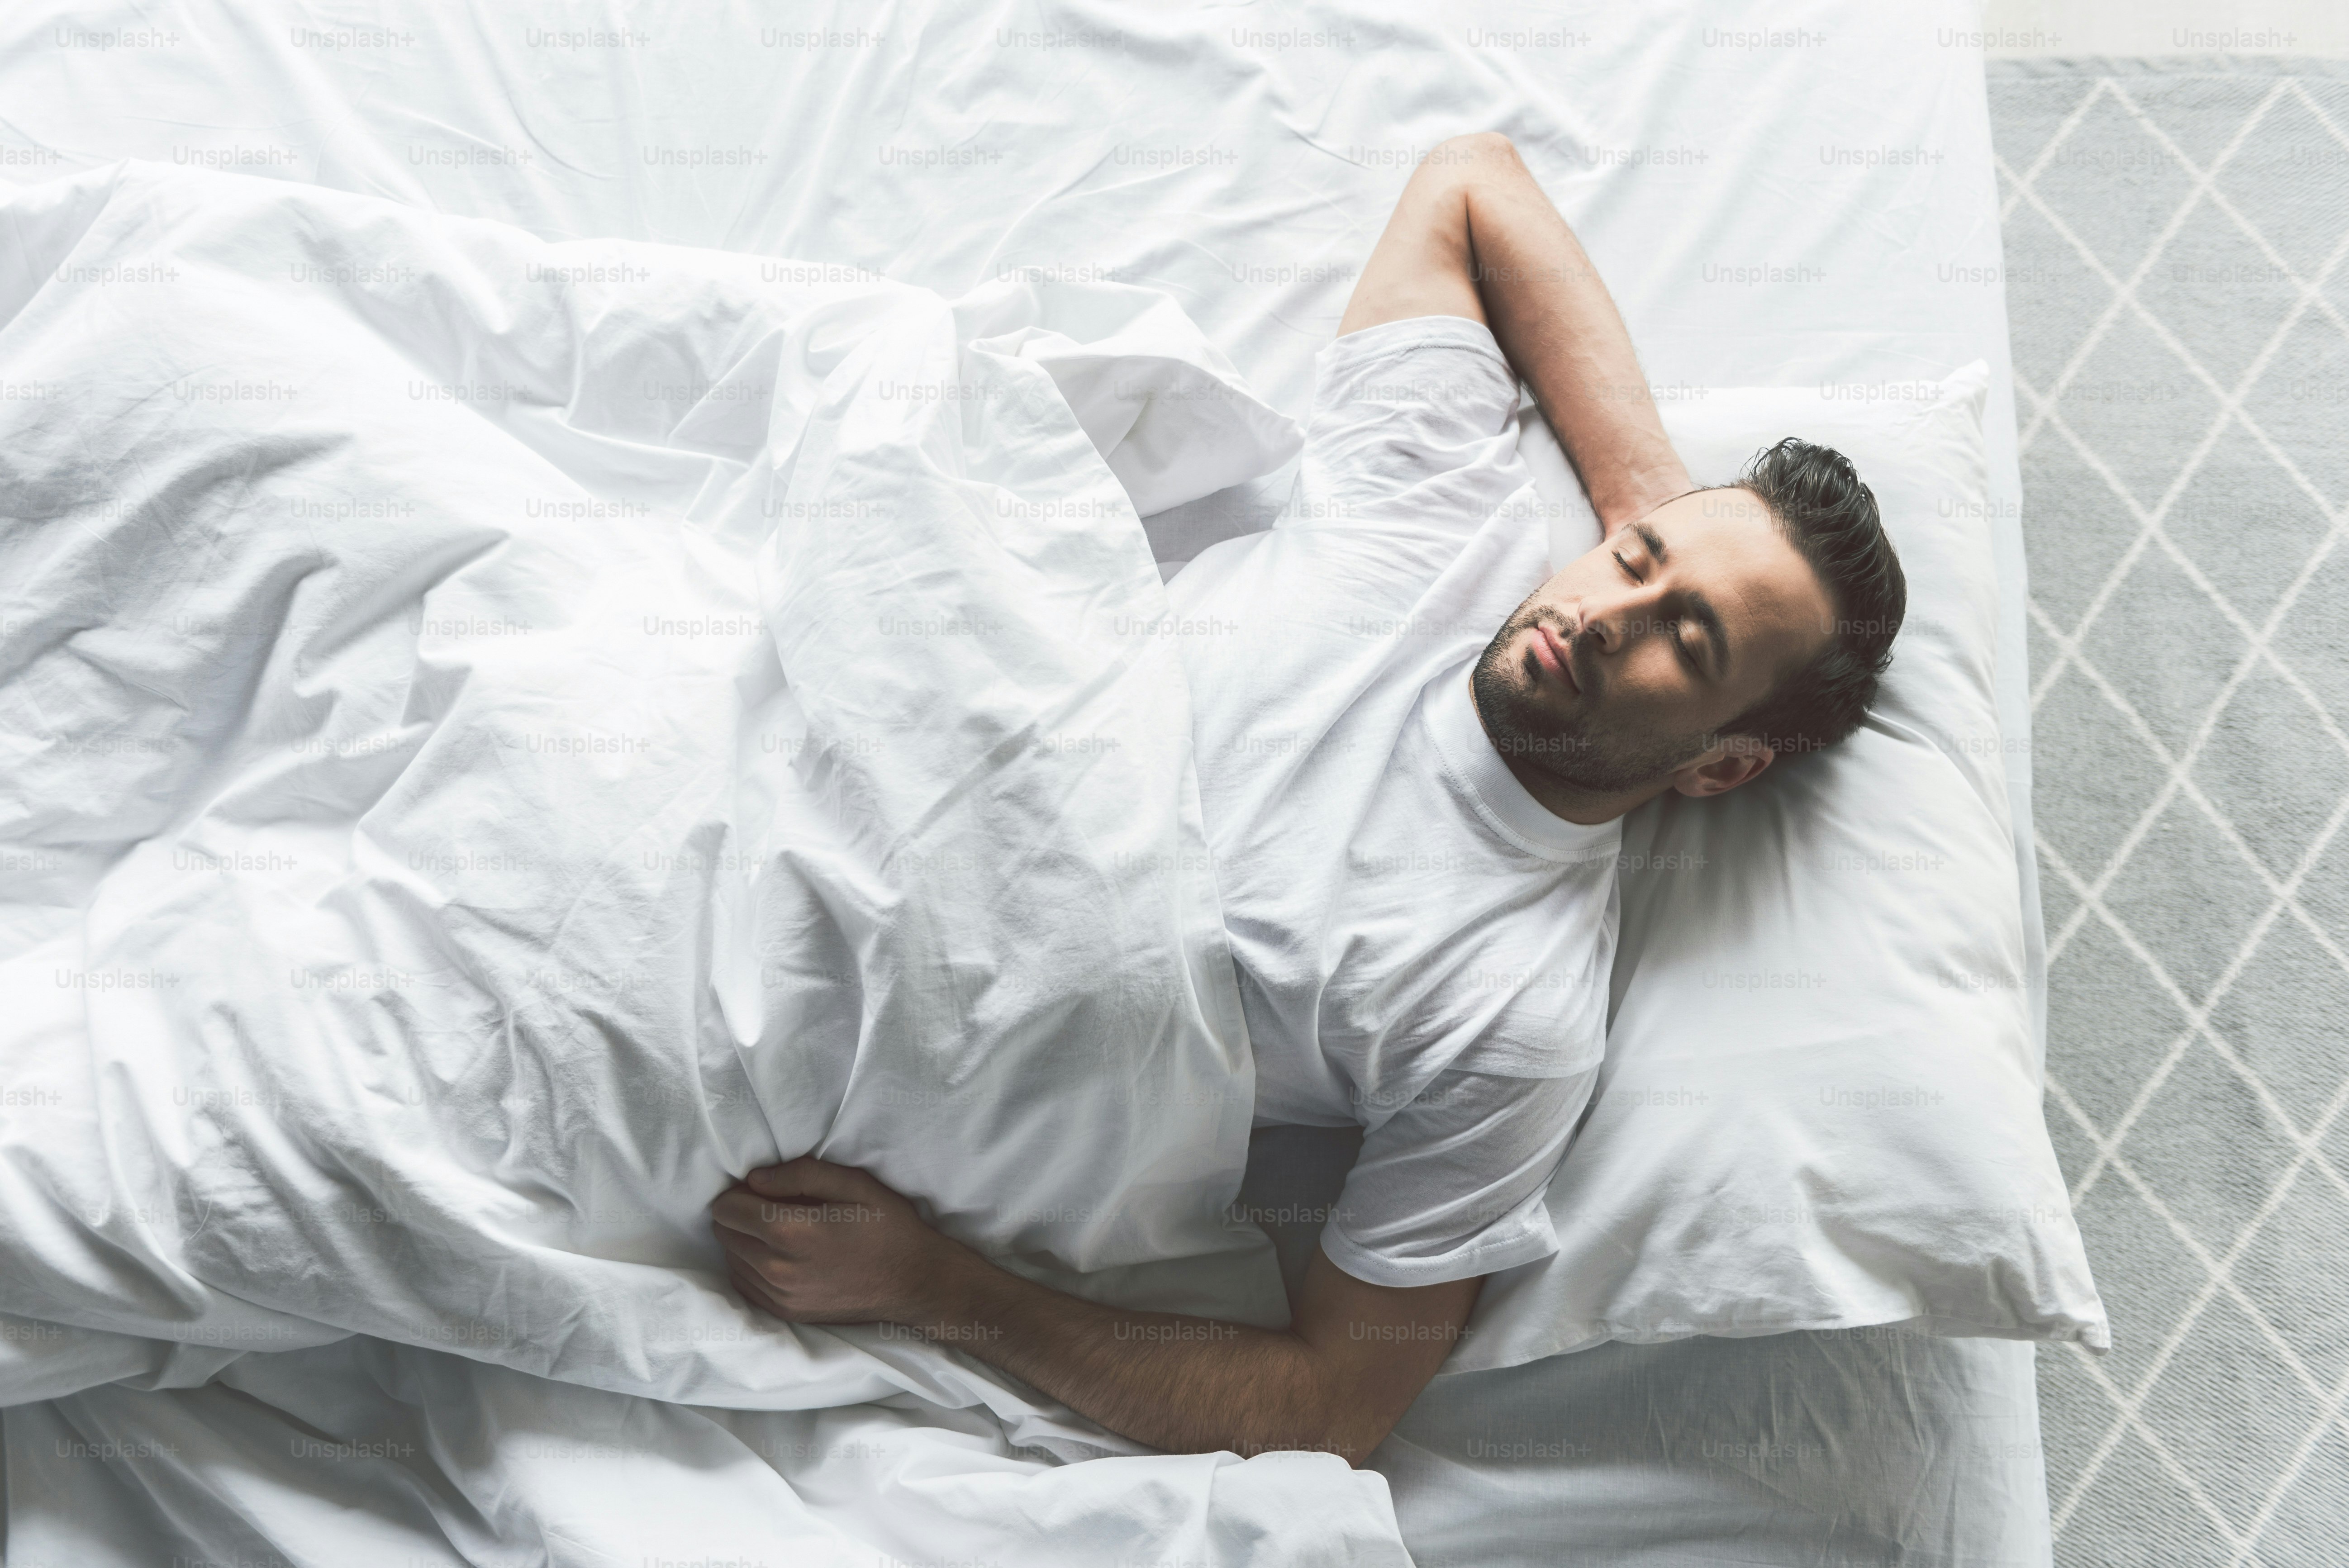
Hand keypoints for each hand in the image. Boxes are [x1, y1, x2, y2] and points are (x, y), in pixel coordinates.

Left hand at [710, 1156, 966, 1326]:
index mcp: (790, 1232)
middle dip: (741, 1213)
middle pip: (724, 1233)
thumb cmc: (888, 1227)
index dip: (740, 1190)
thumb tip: (755, 1178)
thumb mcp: (854, 1184)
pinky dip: (752, 1266)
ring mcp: (779, 1296)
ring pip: (732, 1258)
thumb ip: (800, 1174)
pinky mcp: (786, 1313)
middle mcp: (776, 1269)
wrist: (914, 1283)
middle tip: (774, 1205)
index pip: (727, 1208)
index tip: (764, 1187)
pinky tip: (781, 1255)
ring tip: (782, 1231)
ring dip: (745, 1240)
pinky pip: (745, 1285)